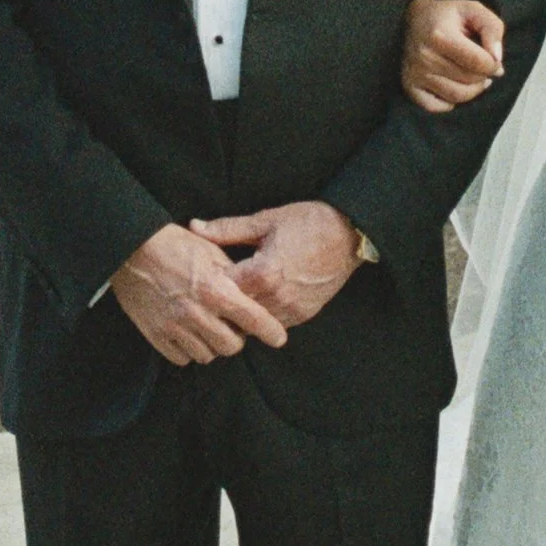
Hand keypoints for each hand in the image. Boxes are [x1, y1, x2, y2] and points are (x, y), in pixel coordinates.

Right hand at [111, 220, 289, 364]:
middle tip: (232, 326)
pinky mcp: (155, 334)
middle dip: (236, 338)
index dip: (270, 331)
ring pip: (206, 355)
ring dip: (212, 345)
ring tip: (208, 328)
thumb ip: (234, 276)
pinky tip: (188, 333)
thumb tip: (253, 295)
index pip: (252, 319)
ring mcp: (174, 326)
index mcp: (215, 290)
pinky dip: (188, 350)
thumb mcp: (211, 252)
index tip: (278, 338)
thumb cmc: (175, 245)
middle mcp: (196, 312)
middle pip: (231, 347)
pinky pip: (181, 358)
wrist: (131, 248)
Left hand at [190, 200, 363, 328]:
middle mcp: (277, 297)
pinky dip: (263, 316)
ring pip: (255, 325)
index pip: (222, 292)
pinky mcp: (304, 314)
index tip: (199, 280)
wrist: (350, 233)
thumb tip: (195, 227)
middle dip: (222, 305)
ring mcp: (293, 309)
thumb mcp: (265, 220)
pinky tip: (258, 301)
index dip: (207, 286)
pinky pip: (275, 323)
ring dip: (243, 314)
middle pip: (236, 314)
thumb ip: (227, 229)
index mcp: (263, 273)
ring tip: (232, 300)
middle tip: (210, 295)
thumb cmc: (309, 222)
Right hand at [402, 0, 505, 112]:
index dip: (494, 63)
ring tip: (472, 75)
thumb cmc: (447, 15)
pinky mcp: (409, 86)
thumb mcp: (473, 10)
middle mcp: (424, 57)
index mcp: (440, 36)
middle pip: (470, 80)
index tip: (493, 58)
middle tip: (480, 64)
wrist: (412, 19)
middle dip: (483, 74)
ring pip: (457, 96)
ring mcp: (415, 74)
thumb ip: (492, 29)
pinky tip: (453, 85)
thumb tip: (497, 60)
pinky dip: (450, 102)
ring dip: (472, 89)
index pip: (479, 63)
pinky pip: (437, 107)